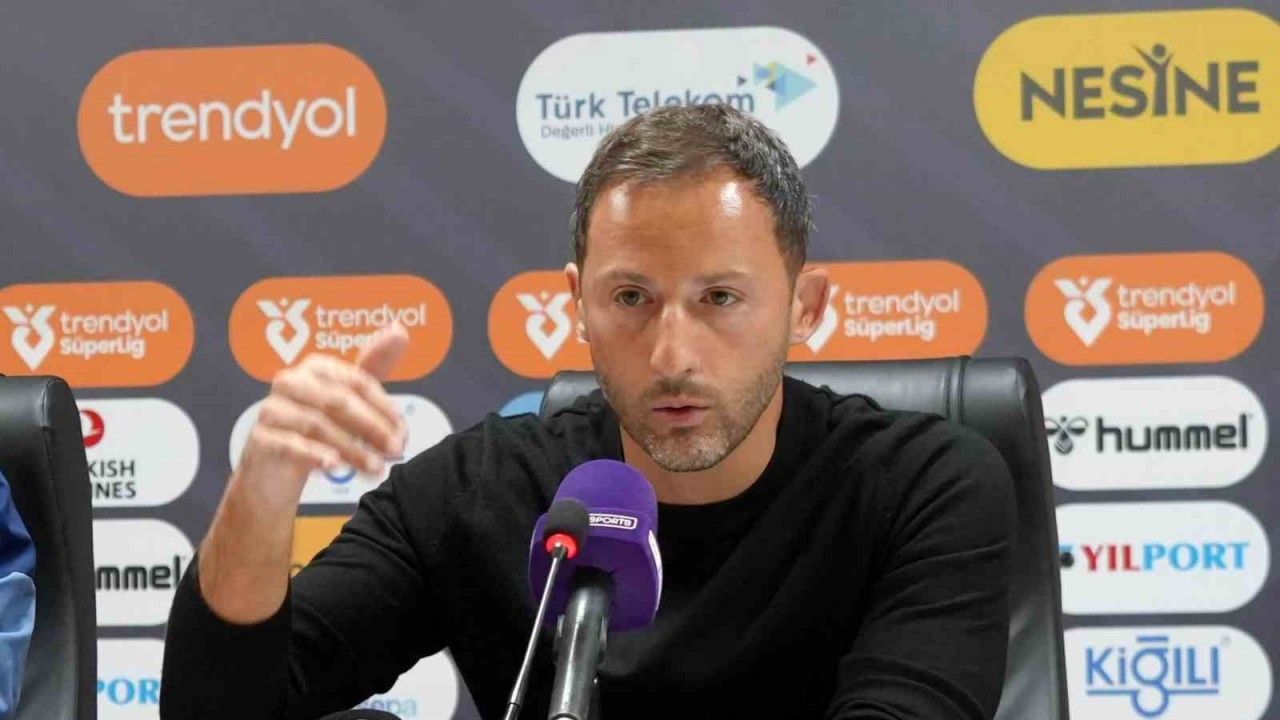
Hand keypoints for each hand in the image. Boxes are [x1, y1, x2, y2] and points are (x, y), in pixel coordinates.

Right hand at [232, 322, 409, 508]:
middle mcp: (291, 381)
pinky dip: (315, 455)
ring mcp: (272, 409)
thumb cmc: (317, 429)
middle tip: (395, 449)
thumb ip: (373, 366)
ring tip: (375, 467)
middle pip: (338, 401)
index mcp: (316, 367)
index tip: (402, 429)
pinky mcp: (260, 439)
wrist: (275, 471)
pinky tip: (334, 467)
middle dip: (372, 428)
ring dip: (352, 449)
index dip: (383, 406)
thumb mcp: (347, 397)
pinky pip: (291, 444)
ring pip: (318, 425)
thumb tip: (399, 329)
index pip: (356, 381)